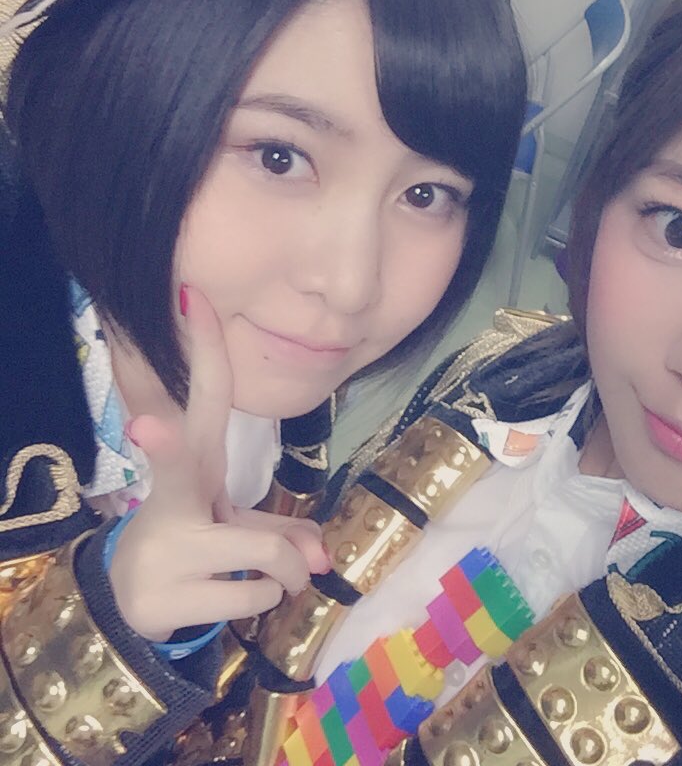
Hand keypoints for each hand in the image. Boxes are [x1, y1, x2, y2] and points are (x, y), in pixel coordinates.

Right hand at [109, 285, 329, 642]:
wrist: (133, 605)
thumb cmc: (196, 544)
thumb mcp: (237, 527)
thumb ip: (284, 529)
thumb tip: (324, 559)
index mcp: (194, 465)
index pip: (203, 398)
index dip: (205, 349)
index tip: (195, 299)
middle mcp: (170, 498)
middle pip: (177, 466)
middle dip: (165, 448)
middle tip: (145, 428)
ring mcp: (164, 549)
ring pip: (269, 555)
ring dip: (288, 573)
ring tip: (277, 579)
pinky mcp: (165, 597)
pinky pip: (258, 598)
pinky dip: (266, 602)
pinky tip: (236, 599)